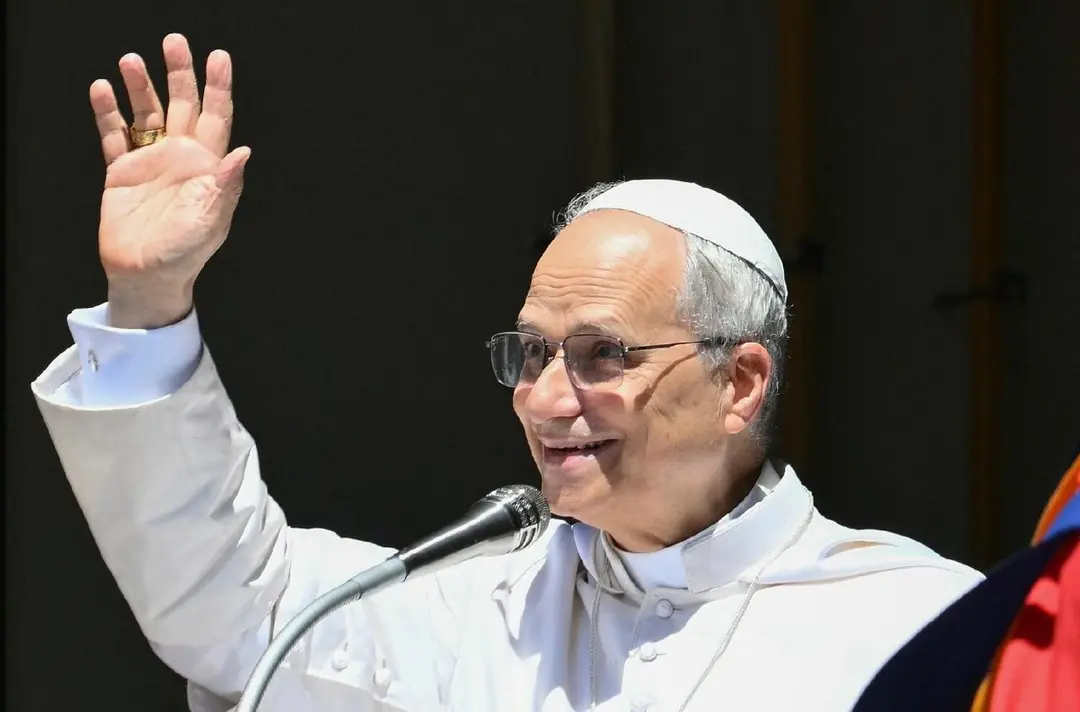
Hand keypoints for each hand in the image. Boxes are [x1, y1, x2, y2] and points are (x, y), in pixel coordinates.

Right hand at [91, 33, 250, 327]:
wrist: (146, 275)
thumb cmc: (185, 254)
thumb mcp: (209, 222)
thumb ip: (224, 187)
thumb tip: (243, 154)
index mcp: (206, 166)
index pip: (217, 118)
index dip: (219, 88)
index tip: (219, 58)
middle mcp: (180, 158)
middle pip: (183, 105)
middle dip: (181, 73)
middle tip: (175, 42)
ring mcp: (150, 162)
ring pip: (147, 114)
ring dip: (141, 87)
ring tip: (131, 60)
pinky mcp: (121, 173)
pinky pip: (114, 136)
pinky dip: (108, 112)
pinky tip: (102, 89)